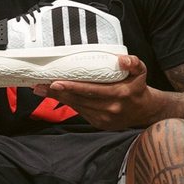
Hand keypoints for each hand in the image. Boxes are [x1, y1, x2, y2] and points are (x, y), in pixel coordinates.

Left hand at [32, 55, 156, 130]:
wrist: (144, 111)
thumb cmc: (138, 86)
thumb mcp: (141, 71)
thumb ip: (133, 63)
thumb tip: (121, 60)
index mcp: (119, 94)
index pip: (91, 90)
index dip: (72, 87)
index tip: (56, 82)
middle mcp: (110, 108)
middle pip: (79, 99)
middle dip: (58, 93)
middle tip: (39, 85)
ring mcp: (104, 118)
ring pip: (77, 106)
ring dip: (58, 98)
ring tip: (41, 89)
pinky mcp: (99, 123)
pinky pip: (81, 111)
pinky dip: (69, 103)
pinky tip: (57, 95)